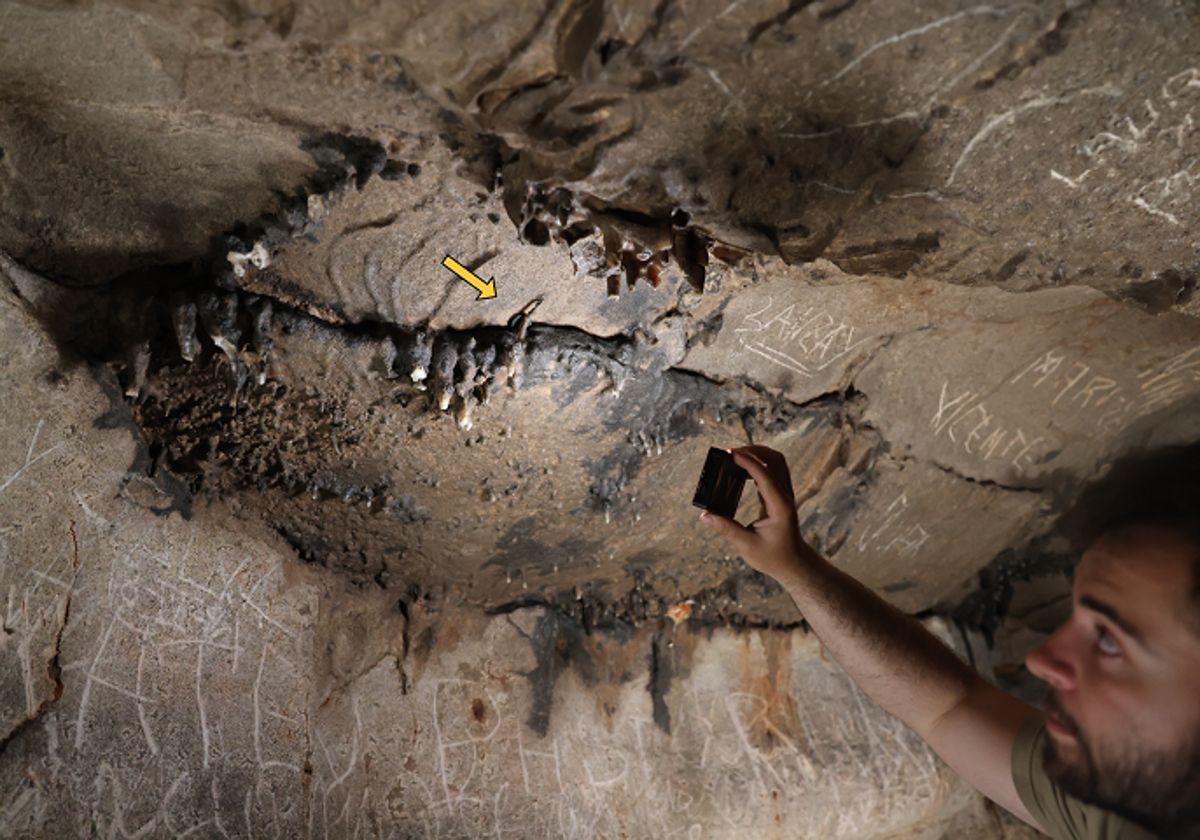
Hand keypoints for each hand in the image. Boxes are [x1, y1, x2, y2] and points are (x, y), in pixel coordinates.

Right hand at [699, 446, 812, 582]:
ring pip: (776, 462)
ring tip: (735, 457)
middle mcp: (785, 496)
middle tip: (731, 452)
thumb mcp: (747, 546)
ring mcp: (785, 494)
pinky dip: (758, 465)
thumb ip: (727, 529)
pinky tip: (741, 470)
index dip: (748, 462)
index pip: (765, 476)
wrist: (793, 564)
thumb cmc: (773, 557)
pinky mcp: (780, 496)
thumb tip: (705, 516)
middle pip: (775, 460)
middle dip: (754, 451)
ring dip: (757, 455)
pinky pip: (772, 471)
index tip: (731, 453)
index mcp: (780, 506)